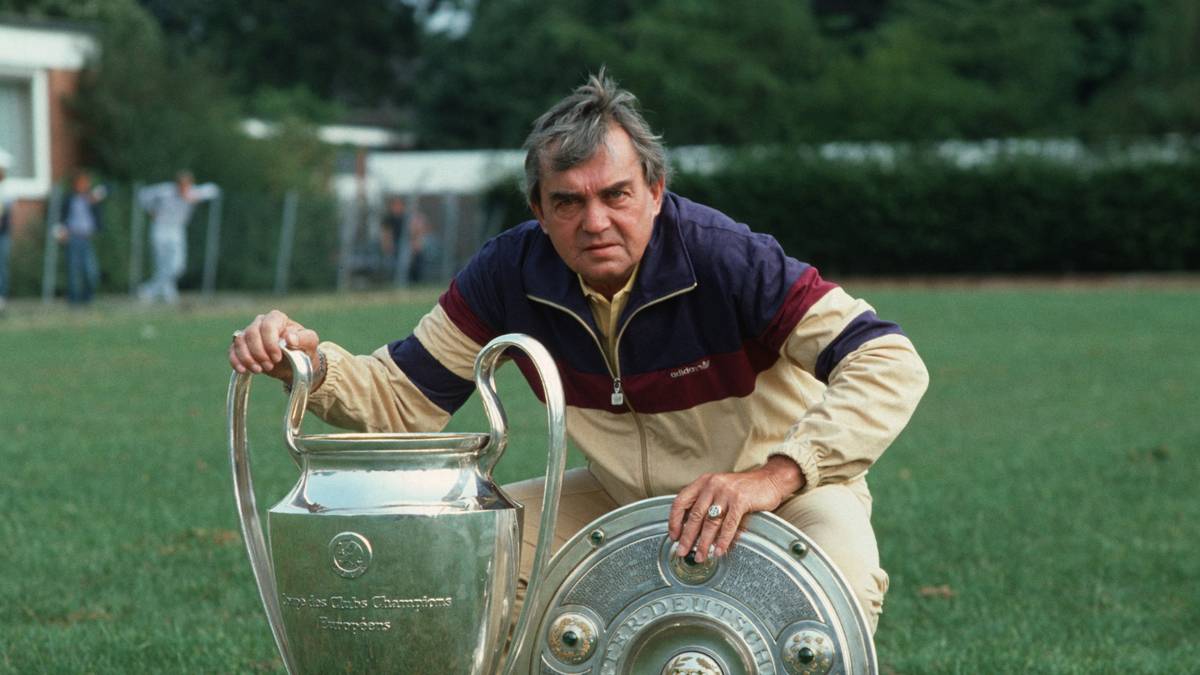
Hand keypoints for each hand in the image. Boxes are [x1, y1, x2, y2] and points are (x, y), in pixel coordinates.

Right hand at [228, 310, 322, 387]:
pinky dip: (236, 361)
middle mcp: (261, 323)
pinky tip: (243, 370)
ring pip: (240, 341)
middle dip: (259, 353)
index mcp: (277, 318)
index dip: (270, 343)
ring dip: (248, 358)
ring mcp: (250, 334)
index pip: (268, 326)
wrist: (295, 364)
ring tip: (259, 370)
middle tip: (269, 366)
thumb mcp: (310, 343)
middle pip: (251, 333)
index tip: (277, 357)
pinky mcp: (242, 347)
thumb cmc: (304, 349)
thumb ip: (303, 338)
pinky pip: (233, 351)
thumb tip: (290, 338)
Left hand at [667, 456, 804, 562]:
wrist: (769, 480)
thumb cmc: (744, 488)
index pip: (681, 501)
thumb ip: (706, 504)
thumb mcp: (720, 490)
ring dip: (704, 543)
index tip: (673, 536)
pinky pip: (729, 525)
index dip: (674, 520)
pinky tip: (718, 551)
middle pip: (695, 515)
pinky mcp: (741, 500)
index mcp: (703, 482)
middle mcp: (712, 484)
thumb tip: (691, 530)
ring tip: (701, 556)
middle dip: (688, 537)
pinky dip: (723, 541)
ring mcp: (726, 492)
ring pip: (710, 522)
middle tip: (682, 551)